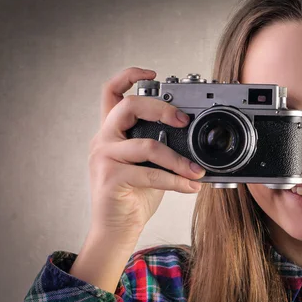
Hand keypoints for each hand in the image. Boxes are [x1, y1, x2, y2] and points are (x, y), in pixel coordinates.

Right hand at [87, 67, 205, 244]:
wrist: (117, 228)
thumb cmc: (135, 194)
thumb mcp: (149, 164)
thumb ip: (161, 145)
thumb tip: (196, 139)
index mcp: (112, 131)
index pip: (112, 92)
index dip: (129, 76)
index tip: (153, 72)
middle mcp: (104, 139)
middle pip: (129, 106)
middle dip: (161, 108)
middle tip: (184, 120)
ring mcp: (104, 157)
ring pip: (147, 146)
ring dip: (179, 159)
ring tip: (197, 170)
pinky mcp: (110, 178)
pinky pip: (150, 174)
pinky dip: (176, 180)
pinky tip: (191, 186)